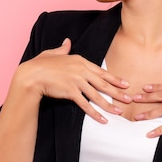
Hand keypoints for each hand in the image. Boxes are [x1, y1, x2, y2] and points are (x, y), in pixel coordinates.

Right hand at [16, 38, 131, 122]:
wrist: (31, 75)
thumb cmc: (40, 64)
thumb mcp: (53, 53)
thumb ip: (63, 48)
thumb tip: (67, 41)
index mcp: (79, 61)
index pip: (101, 71)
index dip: (115, 79)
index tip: (125, 84)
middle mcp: (81, 70)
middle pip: (103, 83)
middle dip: (118, 92)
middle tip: (130, 99)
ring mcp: (76, 81)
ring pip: (97, 95)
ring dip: (110, 105)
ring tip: (119, 112)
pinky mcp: (71, 92)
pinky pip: (86, 104)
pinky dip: (95, 113)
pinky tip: (103, 120)